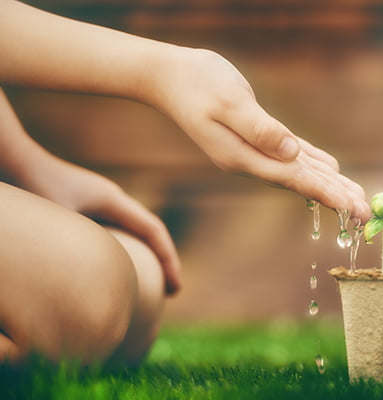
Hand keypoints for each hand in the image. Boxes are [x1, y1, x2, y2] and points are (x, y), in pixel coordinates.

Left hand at [19, 154, 181, 294]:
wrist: (10, 155)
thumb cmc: (31, 183)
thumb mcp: (56, 220)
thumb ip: (74, 248)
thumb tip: (88, 288)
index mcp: (112, 199)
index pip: (154, 230)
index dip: (169, 260)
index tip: (175, 289)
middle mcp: (110, 198)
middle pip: (149, 231)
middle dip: (163, 260)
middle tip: (170, 292)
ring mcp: (96, 201)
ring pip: (132, 231)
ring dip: (145, 256)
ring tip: (148, 284)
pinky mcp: (81, 206)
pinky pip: (113, 232)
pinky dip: (123, 252)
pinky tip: (113, 269)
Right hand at [153, 48, 371, 221]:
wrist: (169, 78)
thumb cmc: (196, 84)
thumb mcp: (228, 103)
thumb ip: (260, 129)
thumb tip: (291, 153)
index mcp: (244, 157)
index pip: (294, 179)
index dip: (326, 193)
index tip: (352, 207)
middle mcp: (250, 160)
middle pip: (301, 182)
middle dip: (335, 196)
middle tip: (366, 214)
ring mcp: (252, 151)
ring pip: (300, 171)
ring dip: (329, 183)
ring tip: (356, 198)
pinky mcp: (257, 137)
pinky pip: (291, 155)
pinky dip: (312, 163)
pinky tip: (330, 169)